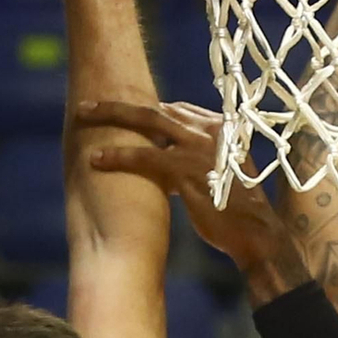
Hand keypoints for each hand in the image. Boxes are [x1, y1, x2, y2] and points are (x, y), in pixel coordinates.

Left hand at [75, 97, 301, 289]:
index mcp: (221, 127)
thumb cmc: (235, 209)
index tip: (123, 114)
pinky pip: (144, 156)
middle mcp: (210, 129)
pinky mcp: (185, 169)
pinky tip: (95, 160)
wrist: (254, 233)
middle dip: (121, 104)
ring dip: (111, 115)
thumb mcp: (219, 171)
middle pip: (159, 108)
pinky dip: (117, 156)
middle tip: (90, 104)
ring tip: (83, 116)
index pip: (177, 109)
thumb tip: (164, 156)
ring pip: (147, 120)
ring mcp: (198, 147)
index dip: (147, 111)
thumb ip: (195, 156)